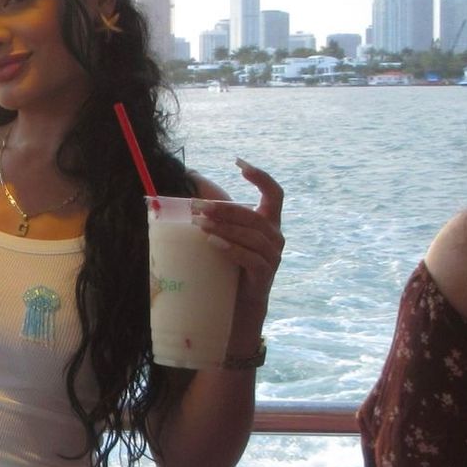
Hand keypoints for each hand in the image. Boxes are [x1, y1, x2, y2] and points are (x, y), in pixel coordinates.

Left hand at [196, 158, 285, 331]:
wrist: (240, 303)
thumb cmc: (231, 263)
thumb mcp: (225, 233)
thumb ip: (215, 209)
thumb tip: (191, 176)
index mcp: (269, 221)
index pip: (274, 193)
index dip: (261, 177)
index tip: (239, 163)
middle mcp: (276, 236)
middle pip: (254, 215)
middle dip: (225, 209)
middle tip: (199, 206)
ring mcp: (273, 255)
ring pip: (252, 236)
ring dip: (225, 228)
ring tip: (200, 224)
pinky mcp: (265, 273)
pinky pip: (251, 258)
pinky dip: (231, 249)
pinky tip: (213, 243)